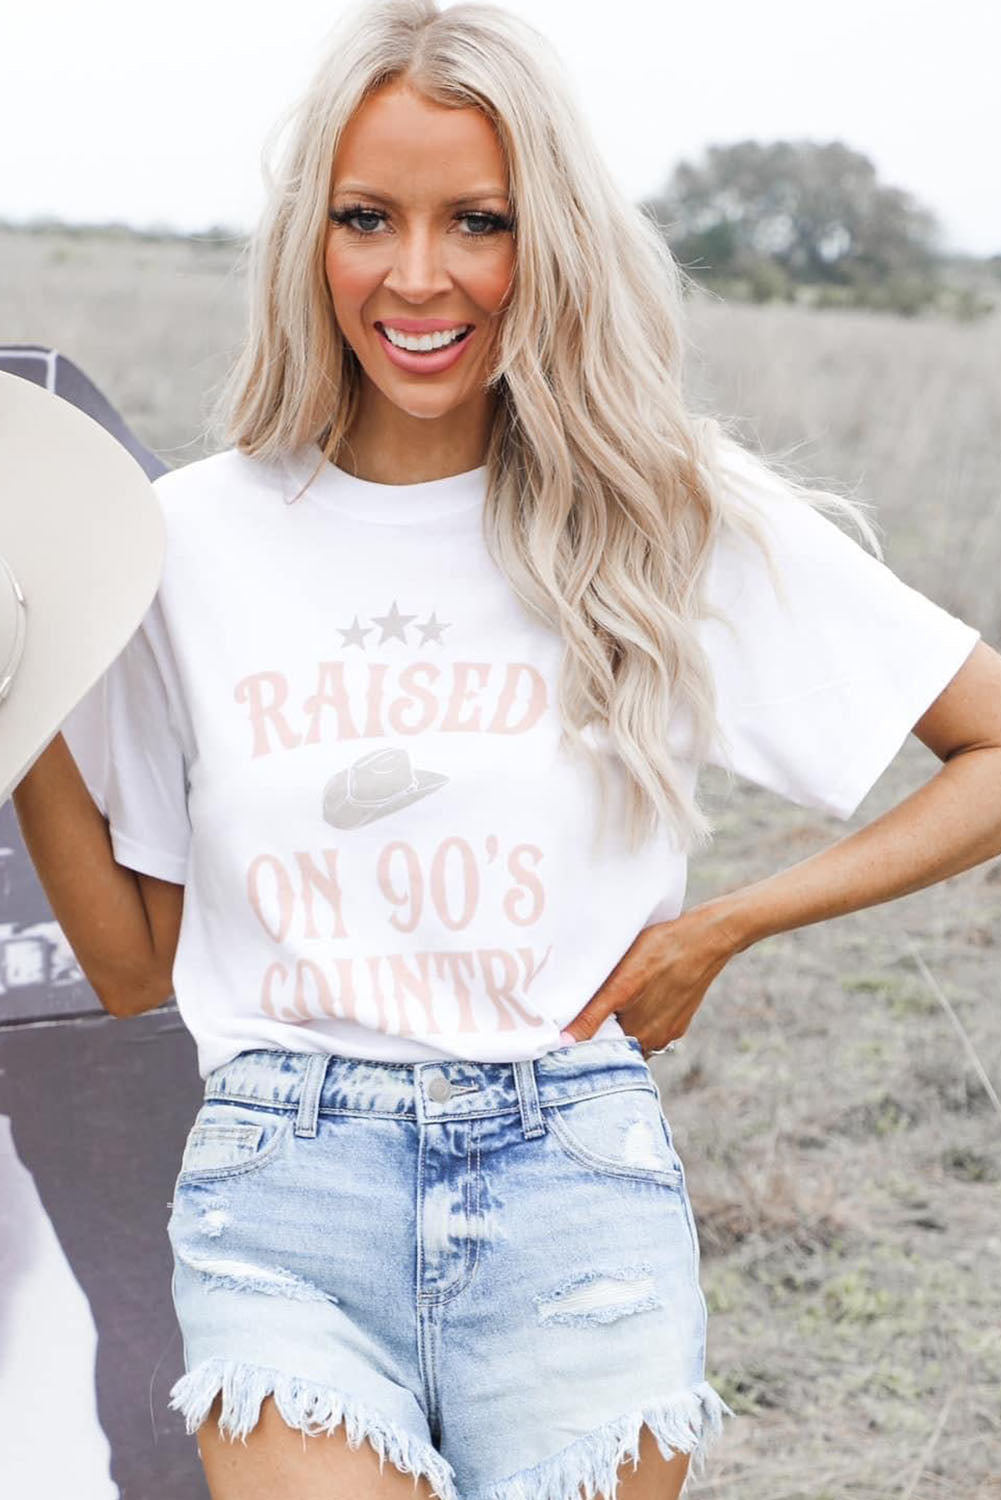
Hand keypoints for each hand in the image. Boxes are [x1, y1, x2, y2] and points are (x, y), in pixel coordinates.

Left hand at [560, 900, 742, 1055]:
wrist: (707, 937)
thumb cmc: (661, 952)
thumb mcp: (620, 982)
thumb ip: (593, 1016)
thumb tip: (564, 1043)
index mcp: (638, 1037)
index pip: (599, 1052)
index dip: (581, 1041)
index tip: (564, 1028)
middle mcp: (655, 1041)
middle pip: (616, 1044)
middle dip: (599, 1030)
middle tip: (582, 1007)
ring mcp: (669, 1030)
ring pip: (633, 1034)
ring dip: (619, 1021)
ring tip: (609, 997)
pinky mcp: (679, 1018)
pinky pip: (650, 1024)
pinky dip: (639, 1014)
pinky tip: (637, 992)